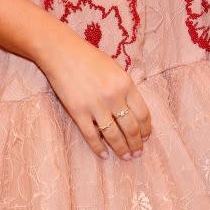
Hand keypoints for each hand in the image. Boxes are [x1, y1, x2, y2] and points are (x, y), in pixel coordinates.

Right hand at [37, 23, 150, 160]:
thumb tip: (133, 111)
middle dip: (136, 144)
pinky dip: (99, 148)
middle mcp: (114, 97)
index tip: (146, 137)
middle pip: (131, 128)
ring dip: (122, 149)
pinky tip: (105, 155)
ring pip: (114, 136)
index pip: (143, 114)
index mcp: (126, 84)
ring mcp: (96, 106)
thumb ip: (125, 89)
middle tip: (137, 153)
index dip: (146, 129)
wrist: (62, 53)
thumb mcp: (115, 69)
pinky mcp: (78, 113)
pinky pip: (92, 136)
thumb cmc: (90, 58)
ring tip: (126, 157)